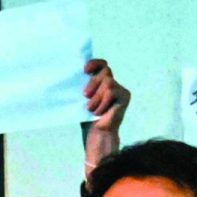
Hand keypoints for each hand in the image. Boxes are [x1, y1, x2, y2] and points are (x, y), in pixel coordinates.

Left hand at [81, 58, 127, 174]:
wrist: (96, 133)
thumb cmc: (87, 116)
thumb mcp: (82, 98)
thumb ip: (82, 85)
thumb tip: (71, 73)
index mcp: (101, 81)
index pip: (102, 65)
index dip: (95, 63)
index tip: (85, 70)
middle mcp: (112, 83)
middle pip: (105, 71)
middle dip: (93, 82)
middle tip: (85, 95)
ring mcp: (120, 89)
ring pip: (108, 82)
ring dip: (97, 97)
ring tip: (92, 108)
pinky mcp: (125, 96)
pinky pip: (111, 92)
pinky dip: (102, 102)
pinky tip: (99, 112)